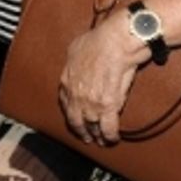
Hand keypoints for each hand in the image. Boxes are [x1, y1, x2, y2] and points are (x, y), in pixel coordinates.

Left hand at [57, 15, 145, 145]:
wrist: (115, 42)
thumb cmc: (98, 40)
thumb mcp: (75, 48)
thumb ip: (73, 61)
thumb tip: (77, 63)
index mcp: (66, 81)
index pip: (65, 104)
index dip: (72, 113)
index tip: (76, 118)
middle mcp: (75, 95)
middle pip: (75, 120)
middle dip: (81, 131)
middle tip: (86, 137)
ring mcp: (90, 102)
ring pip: (92, 126)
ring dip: (96, 135)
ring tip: (101, 140)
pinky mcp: (108, 106)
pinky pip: (108, 128)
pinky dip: (110, 136)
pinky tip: (113, 139)